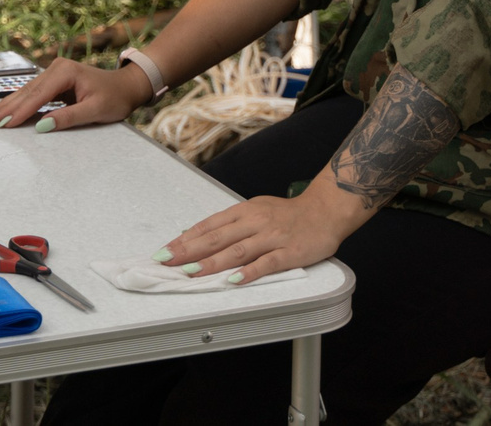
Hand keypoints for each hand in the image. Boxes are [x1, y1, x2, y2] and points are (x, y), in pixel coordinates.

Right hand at [0, 58, 151, 131]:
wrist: (126, 86)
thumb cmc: (115, 98)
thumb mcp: (95, 110)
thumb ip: (68, 118)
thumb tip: (42, 126)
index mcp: (65, 72)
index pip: (38, 95)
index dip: (21, 111)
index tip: (5, 124)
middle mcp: (56, 67)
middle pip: (27, 92)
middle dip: (7, 108)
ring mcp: (53, 71)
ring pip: (26, 91)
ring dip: (8, 105)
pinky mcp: (53, 79)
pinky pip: (32, 92)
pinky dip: (17, 102)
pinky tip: (4, 108)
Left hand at [160, 180, 363, 282]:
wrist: (324, 211)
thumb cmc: (287, 214)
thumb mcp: (255, 210)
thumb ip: (230, 224)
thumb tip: (198, 235)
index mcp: (244, 211)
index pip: (209, 225)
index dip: (185, 239)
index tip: (165, 251)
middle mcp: (255, 222)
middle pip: (217, 237)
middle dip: (189, 251)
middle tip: (168, 262)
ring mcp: (272, 237)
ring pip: (237, 250)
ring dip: (212, 263)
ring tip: (191, 272)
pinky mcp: (289, 252)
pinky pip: (267, 263)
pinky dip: (249, 272)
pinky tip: (234, 280)